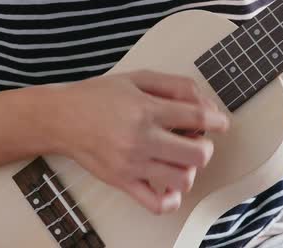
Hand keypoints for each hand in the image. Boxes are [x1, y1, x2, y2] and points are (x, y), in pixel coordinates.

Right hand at [40, 70, 229, 213]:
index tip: (221, 123)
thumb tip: (206, 105)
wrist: (61, 118)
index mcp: (147, 110)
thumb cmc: (99, 96)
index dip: (218, 121)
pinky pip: (156, 203)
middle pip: (197, 154)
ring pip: (182, 179)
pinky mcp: (123, 182)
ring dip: (191, 169)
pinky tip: (171, 186)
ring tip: (181, 159)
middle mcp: (142, 139)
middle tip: (198, 141)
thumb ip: (176, 86)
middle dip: (206, 147)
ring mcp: (132, 164)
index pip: (197, 119)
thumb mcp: (139, 78)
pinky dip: (171, 199)